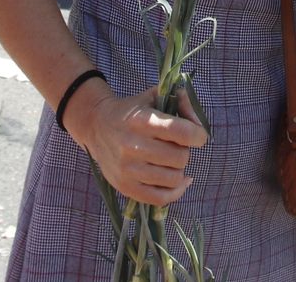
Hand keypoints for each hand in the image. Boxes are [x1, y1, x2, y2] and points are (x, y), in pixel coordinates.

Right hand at [67, 86, 207, 206]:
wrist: (96, 126)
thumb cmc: (131, 111)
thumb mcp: (153, 97)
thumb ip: (180, 101)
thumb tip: (197, 120)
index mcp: (143, 121)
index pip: (184, 133)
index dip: (198, 135)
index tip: (197, 135)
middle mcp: (134, 146)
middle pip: (180, 157)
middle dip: (185, 151)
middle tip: (175, 146)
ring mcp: (128, 169)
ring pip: (173, 178)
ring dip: (178, 169)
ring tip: (170, 160)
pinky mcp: (125, 186)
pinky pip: (161, 198)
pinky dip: (175, 191)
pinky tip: (177, 181)